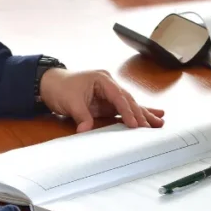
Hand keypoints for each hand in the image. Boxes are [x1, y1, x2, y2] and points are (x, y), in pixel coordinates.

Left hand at [39, 68, 164, 131]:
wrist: (49, 83)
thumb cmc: (60, 87)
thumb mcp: (70, 102)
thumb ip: (81, 116)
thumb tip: (85, 130)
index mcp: (103, 79)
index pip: (119, 97)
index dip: (127, 111)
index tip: (134, 124)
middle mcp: (109, 84)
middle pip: (129, 100)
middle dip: (141, 113)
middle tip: (153, 126)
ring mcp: (109, 93)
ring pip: (129, 104)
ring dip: (143, 114)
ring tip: (160, 122)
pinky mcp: (107, 102)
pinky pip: (122, 109)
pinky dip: (134, 115)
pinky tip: (149, 118)